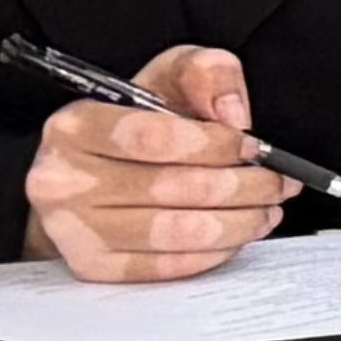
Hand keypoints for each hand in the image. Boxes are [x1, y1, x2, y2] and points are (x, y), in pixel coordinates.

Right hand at [22, 43, 290, 284]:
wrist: (92, 172)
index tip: (253, 146)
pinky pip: (164, 267)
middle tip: (278, 182)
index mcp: (75, 127)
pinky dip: (212, 253)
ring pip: (173, 233)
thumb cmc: (135, 124)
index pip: (154, 138)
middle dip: (242, 186)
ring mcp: (73, 229)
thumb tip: (233, 114)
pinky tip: (237, 235)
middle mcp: (62, 180)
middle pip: (171, 188)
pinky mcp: (92, 266)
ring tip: (267, 209)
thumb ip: (207, 73)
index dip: (215, 144)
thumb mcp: (169, 76)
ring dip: (237, 223)